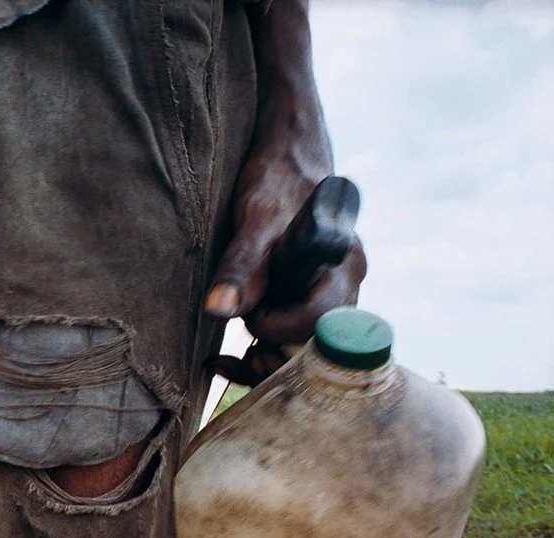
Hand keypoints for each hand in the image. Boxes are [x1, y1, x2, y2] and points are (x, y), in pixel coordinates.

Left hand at [202, 0, 366, 386]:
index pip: (323, 325)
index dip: (283, 333)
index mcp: (343, 268)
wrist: (284, 154)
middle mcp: (343, 284)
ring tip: (232, 359)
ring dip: (268, 359)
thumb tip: (219, 310)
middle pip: (318, 345)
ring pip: (305, 345)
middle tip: (238, 358)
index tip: (251, 324)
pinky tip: (228, 357)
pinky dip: (264, 349)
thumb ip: (241, 266)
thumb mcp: (254, 222)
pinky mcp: (305, 295)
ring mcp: (326, 292)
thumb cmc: (275, 179)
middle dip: (278, 360)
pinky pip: (294, 334)